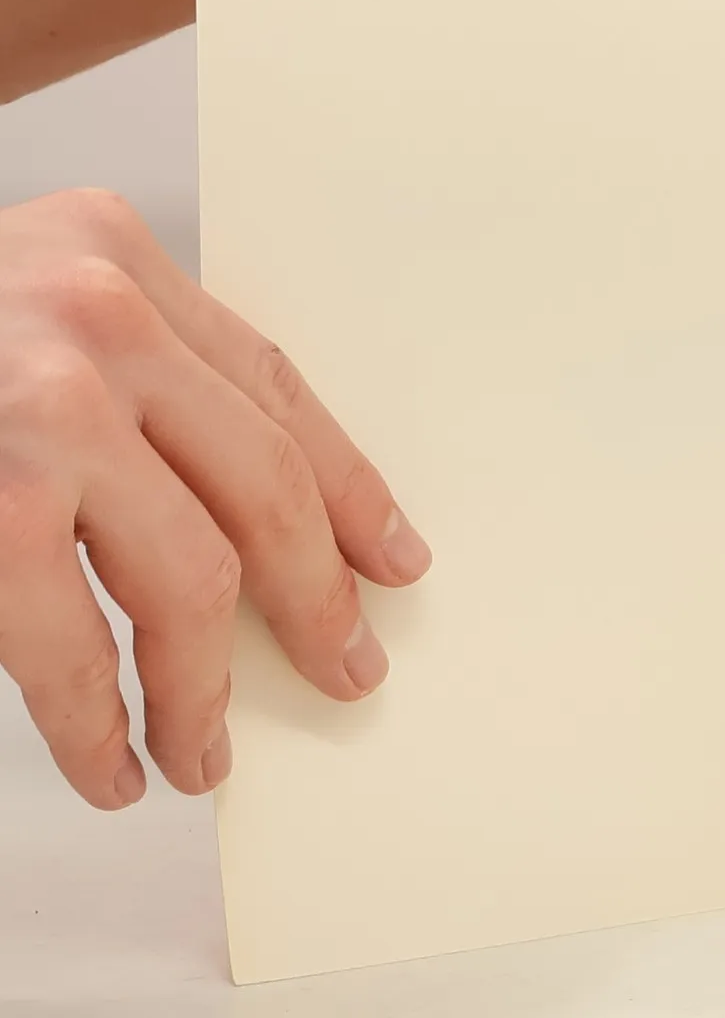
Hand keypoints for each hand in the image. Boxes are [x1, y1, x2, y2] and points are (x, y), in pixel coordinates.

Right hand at [0, 190, 430, 807]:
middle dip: (313, 601)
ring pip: (187, 578)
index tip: (394, 564)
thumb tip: (259, 524)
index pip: (276, 389)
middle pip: (261, 486)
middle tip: (346, 673)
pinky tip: (112, 761)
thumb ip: (122, 378)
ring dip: (203, 686)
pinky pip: (68, 642)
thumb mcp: (19, 307)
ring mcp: (28, 408)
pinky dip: (99, 720)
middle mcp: (84, 315)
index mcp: (110, 256)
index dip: (349, 488)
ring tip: (203, 752)